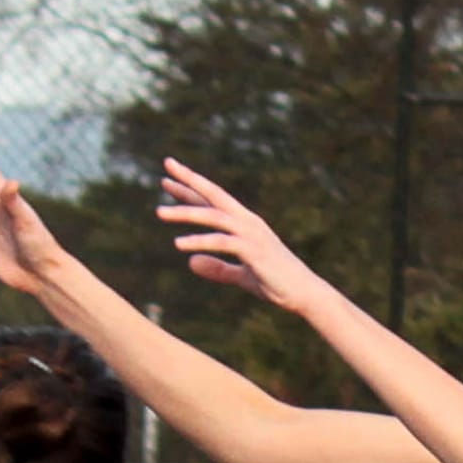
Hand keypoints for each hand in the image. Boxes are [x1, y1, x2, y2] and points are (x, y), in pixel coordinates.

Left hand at [157, 160, 325, 313]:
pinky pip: (221, 242)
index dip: (190, 189)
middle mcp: (247, 221)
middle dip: (189, 181)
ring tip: (159, 212)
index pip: (213, 201)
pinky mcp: (252, 250)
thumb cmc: (276, 283)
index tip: (168, 180)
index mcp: (244, 223)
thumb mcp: (240, 276)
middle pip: (213, 195)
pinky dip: (199, 242)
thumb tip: (191, 263)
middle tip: (166, 169)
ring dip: (185, 212)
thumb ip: (217, 268)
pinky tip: (179, 244)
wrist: (303, 294)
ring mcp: (251, 233)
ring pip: (213, 216)